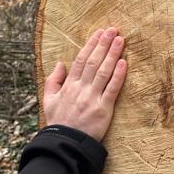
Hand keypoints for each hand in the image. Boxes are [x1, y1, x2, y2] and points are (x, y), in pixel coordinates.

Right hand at [42, 27, 127, 141]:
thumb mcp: (49, 100)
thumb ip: (53, 81)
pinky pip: (112, 89)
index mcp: (69, 86)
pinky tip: (124, 63)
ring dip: (113, 54)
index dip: (91, 45)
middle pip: (94, 62)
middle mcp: (80, 89)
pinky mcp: (103, 109)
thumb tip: (60, 63)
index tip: (99, 32)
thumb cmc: (59, 122)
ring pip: (104, 72)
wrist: (65, 143)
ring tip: (120, 40)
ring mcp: (92, 98)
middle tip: (113, 30)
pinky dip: (118, 75)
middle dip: (103, 44)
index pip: (81, 60)